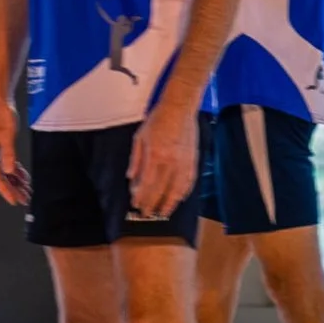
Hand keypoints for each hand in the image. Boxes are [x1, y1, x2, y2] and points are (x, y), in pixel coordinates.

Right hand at [0, 95, 27, 209]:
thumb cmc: (0, 114)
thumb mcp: (7, 134)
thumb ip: (8, 154)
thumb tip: (9, 171)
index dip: (6, 190)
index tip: (14, 201)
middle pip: (1, 177)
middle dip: (13, 189)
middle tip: (25, 200)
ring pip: (4, 171)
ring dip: (15, 182)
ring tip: (26, 192)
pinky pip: (7, 164)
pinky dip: (15, 171)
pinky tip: (23, 178)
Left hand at [128, 91, 197, 222]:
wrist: (180, 108)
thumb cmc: (158, 120)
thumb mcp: (139, 137)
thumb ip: (135, 159)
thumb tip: (130, 178)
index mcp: (155, 155)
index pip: (146, 183)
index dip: (141, 197)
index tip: (136, 205)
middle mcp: (170, 162)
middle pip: (160, 190)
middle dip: (152, 204)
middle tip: (147, 214)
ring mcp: (184, 162)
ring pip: (177, 190)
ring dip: (169, 203)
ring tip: (163, 212)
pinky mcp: (193, 161)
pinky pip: (189, 182)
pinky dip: (183, 193)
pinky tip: (179, 200)